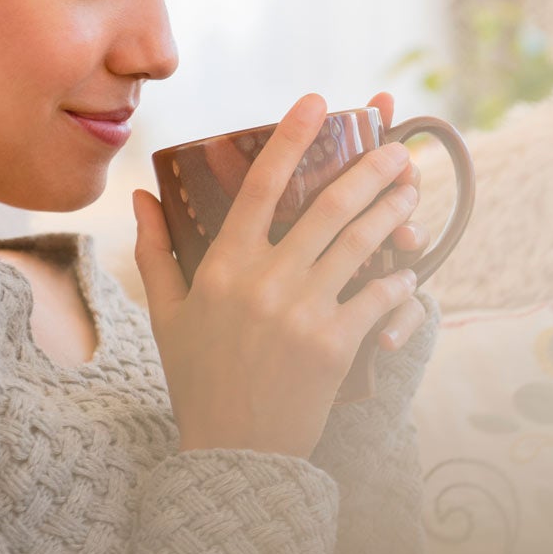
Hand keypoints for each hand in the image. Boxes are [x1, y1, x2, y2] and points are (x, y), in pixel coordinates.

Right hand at [133, 93, 421, 459]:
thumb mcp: (166, 311)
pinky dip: (399, 279)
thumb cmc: (196, 374)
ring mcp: (305, 312)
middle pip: (327, 208)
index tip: (317, 102)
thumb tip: (141, 196)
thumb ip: (155, 249)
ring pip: (360, 244)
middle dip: (366, 169)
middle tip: (394, 146)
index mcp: (225, 265)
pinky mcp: (337, 346)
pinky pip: (378, 298)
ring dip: (392, 209)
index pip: (260, 185)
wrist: (233, 451)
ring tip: (412, 185)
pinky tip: (410, 265)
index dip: (291, 138)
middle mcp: (266, 280)